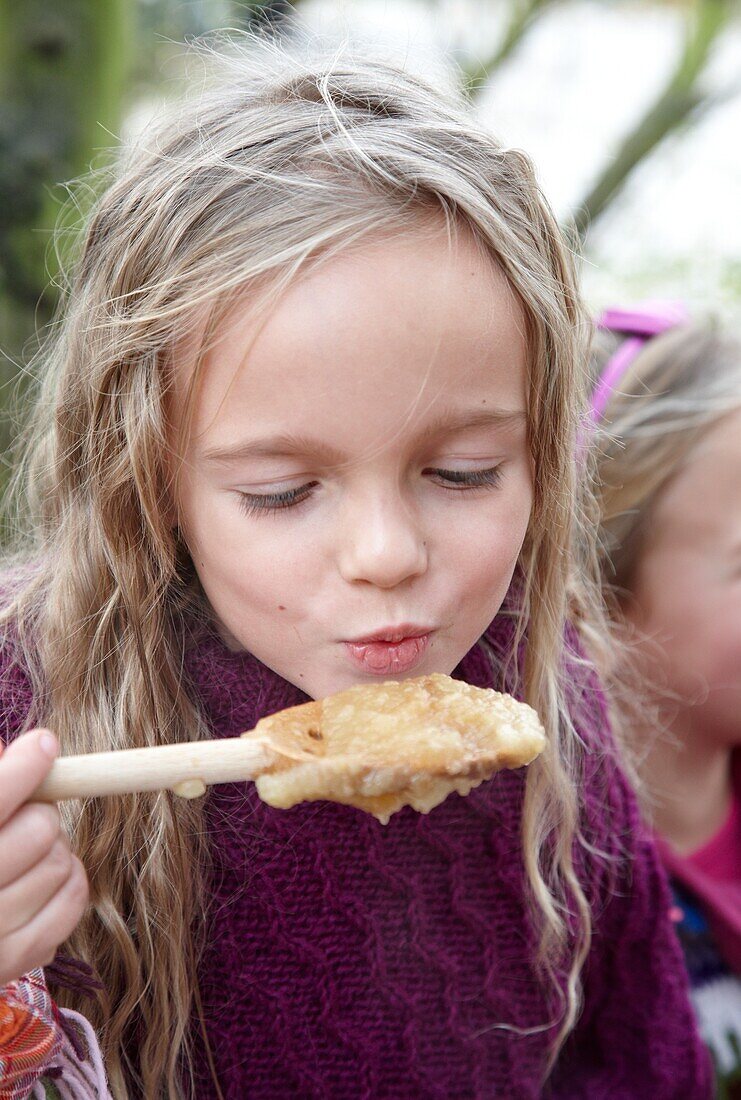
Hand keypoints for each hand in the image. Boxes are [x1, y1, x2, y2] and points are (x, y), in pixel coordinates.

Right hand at [0, 729, 88, 985]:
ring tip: (24, 853)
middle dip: (39, 813)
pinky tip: (42, 878)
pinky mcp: (10, 963)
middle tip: (23, 816)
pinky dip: (68, 881)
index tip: (44, 744)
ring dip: (54, 849)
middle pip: (40, 827)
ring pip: (62, 863)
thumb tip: (34, 747)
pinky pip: (72, 901)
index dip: (24, 767)